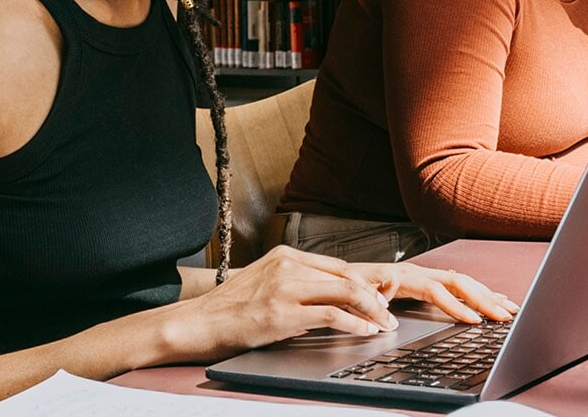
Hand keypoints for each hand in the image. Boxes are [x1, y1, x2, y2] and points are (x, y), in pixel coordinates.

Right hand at [159, 246, 402, 361]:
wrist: (197, 323)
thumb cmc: (230, 310)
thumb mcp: (265, 285)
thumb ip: (297, 286)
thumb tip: (332, 301)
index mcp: (285, 256)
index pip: (338, 266)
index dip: (365, 283)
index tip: (382, 298)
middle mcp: (288, 266)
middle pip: (347, 277)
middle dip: (376, 297)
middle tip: (390, 315)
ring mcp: (285, 287)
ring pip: (345, 292)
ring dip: (371, 311)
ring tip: (383, 325)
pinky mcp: (282, 313)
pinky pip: (331, 315)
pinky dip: (355, 324)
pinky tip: (365, 332)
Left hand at [339, 263, 518, 325]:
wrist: (341, 275)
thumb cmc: (346, 284)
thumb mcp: (351, 290)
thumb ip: (368, 297)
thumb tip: (386, 305)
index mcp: (404, 275)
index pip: (437, 290)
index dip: (456, 306)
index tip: (474, 320)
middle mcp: (419, 272)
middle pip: (459, 283)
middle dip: (484, 299)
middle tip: (505, 315)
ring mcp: (425, 276)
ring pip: (464, 282)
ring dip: (488, 295)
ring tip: (510, 308)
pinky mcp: (427, 281)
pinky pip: (459, 285)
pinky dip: (479, 293)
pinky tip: (494, 300)